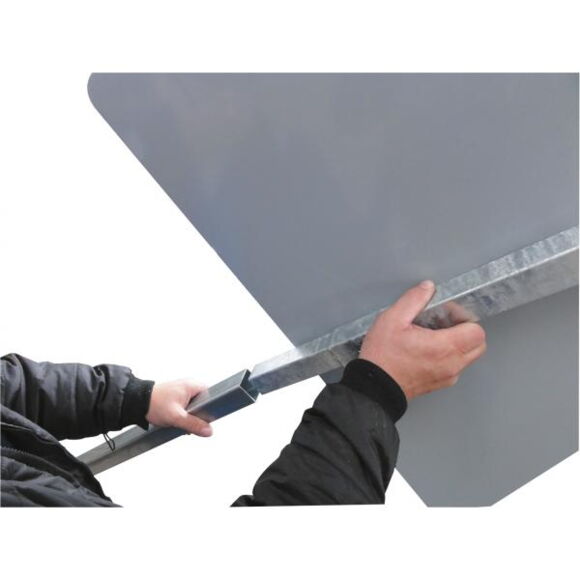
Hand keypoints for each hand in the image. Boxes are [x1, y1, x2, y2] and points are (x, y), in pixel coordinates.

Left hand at [145, 379, 212, 436]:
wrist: (136, 402)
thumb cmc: (154, 403)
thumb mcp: (177, 417)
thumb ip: (194, 424)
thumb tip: (208, 430)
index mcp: (192, 385)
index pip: (212, 396)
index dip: (210, 409)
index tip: (206, 419)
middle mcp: (189, 386)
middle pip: (203, 404)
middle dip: (197, 416)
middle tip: (189, 422)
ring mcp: (183, 392)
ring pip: (195, 408)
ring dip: (189, 417)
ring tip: (179, 421)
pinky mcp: (177, 398)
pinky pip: (187, 409)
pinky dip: (183, 416)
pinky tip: (176, 420)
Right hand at [359, 280, 486, 399]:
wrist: (374, 387)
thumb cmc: (382, 356)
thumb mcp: (392, 319)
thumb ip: (413, 300)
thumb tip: (428, 288)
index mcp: (444, 347)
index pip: (476, 331)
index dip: (463, 317)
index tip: (445, 314)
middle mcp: (451, 364)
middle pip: (478, 344)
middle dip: (464, 330)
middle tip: (442, 323)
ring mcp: (447, 376)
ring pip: (468, 356)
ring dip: (457, 343)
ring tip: (431, 336)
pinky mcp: (440, 383)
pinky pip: (455, 366)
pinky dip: (448, 356)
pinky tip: (426, 349)